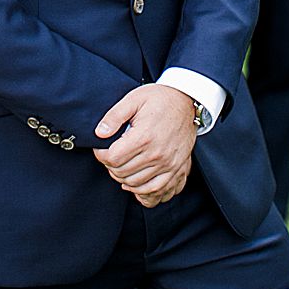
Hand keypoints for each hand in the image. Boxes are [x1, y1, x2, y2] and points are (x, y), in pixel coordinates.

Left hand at [93, 84, 196, 207]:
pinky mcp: (176, 168)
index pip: (112, 158)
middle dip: (111, 165)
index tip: (102, 148)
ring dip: (123, 177)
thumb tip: (99, 133)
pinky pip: (155, 189)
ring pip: (135, 184)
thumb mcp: (134, 99)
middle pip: (121, 173)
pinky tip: (135, 181)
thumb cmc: (160, 99)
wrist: (188, 101)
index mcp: (144, 137)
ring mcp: (168, 163)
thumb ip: (114, 116)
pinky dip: (141, 190)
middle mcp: (157, 153)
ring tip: (122, 165)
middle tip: (112, 155)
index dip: (101, 154)